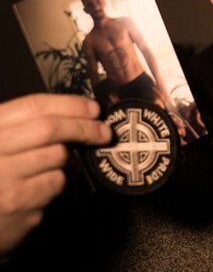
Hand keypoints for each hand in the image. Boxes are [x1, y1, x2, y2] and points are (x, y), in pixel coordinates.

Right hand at [0, 94, 111, 257]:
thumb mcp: (2, 140)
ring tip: (47, 166)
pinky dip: (55, 182)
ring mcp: (5, 180)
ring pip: (57, 157)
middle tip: (104, 132)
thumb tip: (76, 112)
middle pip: (49, 129)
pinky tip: (38, 186)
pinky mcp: (19, 205)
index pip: (34, 107)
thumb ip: (27, 124)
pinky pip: (55, 184)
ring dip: (64, 159)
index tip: (93, 109)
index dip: (70, 105)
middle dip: (83, 128)